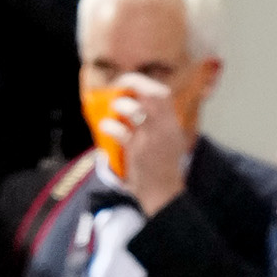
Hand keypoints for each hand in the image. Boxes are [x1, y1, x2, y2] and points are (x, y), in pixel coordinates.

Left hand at [105, 74, 191, 216]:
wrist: (164, 194)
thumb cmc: (164, 167)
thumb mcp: (170, 140)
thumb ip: (160, 122)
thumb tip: (139, 106)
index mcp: (172, 122)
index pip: (162, 94)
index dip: (144, 83)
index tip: (130, 82)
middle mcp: (164, 127)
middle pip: (151, 94)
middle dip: (132, 84)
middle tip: (117, 86)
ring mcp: (152, 138)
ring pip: (136, 110)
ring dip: (121, 104)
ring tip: (113, 108)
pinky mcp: (138, 152)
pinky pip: (121, 132)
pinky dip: (109, 126)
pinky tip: (104, 126)